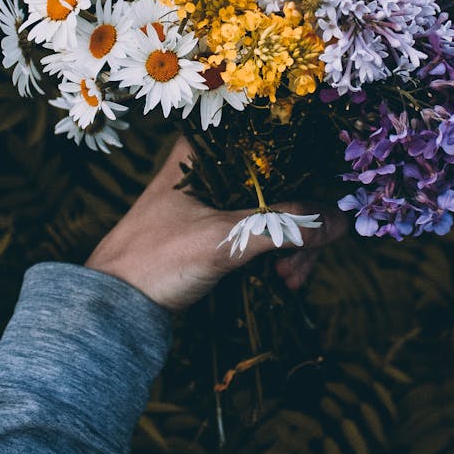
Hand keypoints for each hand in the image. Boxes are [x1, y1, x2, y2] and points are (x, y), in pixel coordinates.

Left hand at [84, 137, 346, 310]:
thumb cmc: (155, 261)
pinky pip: (264, 229)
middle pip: (282, 180)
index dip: (306, 172)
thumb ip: (283, 228)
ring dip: (293, 243)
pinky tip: (283, 279)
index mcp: (204, 150)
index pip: (273, 144)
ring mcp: (217, 198)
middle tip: (298, 264)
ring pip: (276, 208)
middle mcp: (213, 166)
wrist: (113, 309)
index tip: (322, 211)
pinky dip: (279, 252)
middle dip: (301, 224)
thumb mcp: (223, 241)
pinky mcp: (219, 227)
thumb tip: (340, 222)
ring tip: (289, 280)